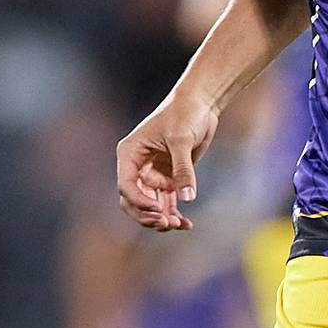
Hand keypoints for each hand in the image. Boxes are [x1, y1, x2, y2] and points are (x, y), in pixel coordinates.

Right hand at [116, 90, 218, 230]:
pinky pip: (168, 202)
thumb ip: (183, 169)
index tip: (158, 209)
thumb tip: (187, 198)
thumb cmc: (184, 113)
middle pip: (133, 201)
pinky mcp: (169, 177)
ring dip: (162, 218)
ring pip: (150, 206)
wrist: (200, 103)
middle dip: (147, 215)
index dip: (139, 201)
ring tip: (179, 225)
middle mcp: (138, 166)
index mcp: (130, 153)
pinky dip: (175, 214)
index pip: (126, 185)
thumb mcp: (181, 140)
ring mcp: (153, 174)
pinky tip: (186, 224)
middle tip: (167, 223)